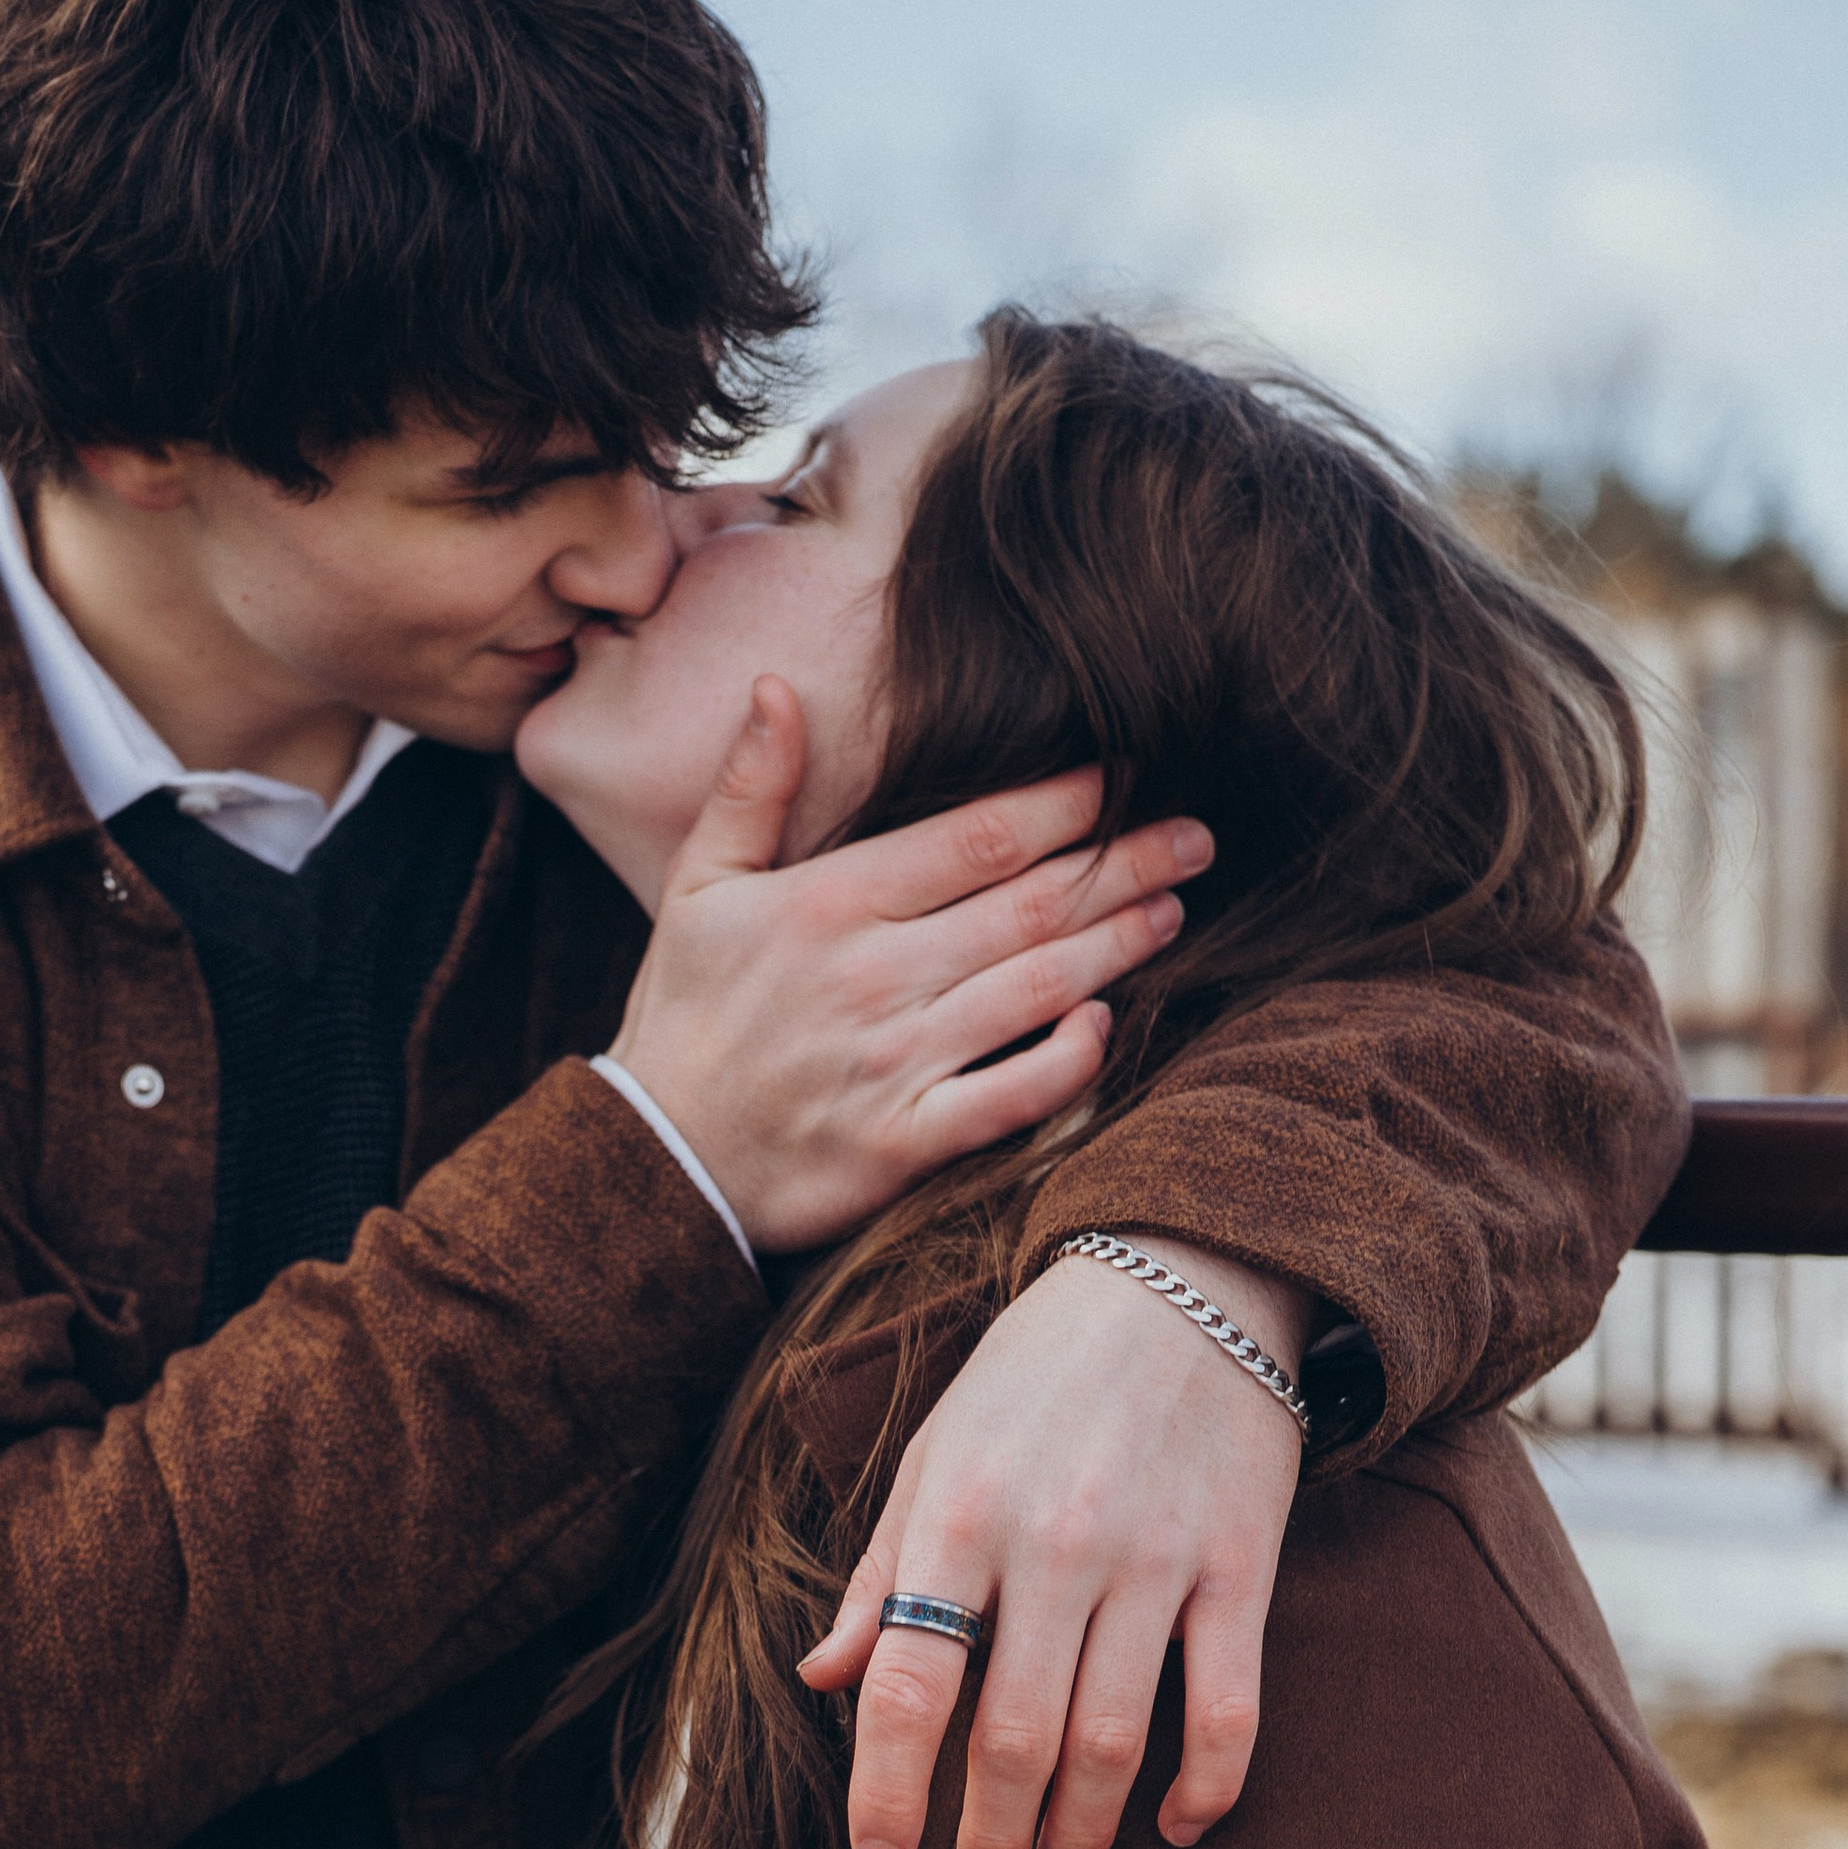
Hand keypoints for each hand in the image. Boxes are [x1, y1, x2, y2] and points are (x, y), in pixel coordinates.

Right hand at [606, 680, 1210, 1257]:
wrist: (653, 1163)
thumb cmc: (683, 1018)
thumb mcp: (696, 888)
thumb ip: (749, 788)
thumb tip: (777, 685)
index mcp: (831, 903)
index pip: (977, 836)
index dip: (1064, 802)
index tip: (1125, 776)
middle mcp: (874, 976)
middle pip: (1029, 904)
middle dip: (1122, 864)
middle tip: (1194, 837)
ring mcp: (895, 1062)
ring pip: (1035, 989)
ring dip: (1115, 946)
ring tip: (1173, 911)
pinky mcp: (903, 1143)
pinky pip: (1008, 1098)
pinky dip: (1065, 1062)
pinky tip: (1106, 1025)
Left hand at [800, 1236, 1311, 1848]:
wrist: (1189, 1275)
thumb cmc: (1037, 1375)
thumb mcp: (935, 1452)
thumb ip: (881, 1574)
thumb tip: (820, 1679)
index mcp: (960, 1517)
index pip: (906, 1685)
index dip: (885, 1792)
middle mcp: (1053, 1545)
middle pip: (1011, 1737)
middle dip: (988, 1834)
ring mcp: (1156, 1560)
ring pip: (1113, 1740)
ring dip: (1081, 1830)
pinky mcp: (1241, 1566)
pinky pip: (1227, 1707)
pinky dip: (1205, 1785)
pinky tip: (1176, 1826)